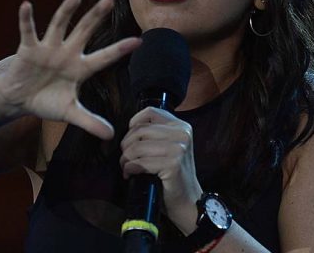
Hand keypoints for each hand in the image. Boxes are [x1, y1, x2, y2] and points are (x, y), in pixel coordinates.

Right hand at [0, 0, 140, 139]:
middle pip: (84, 31)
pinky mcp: (28, 49)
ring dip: (65, 12)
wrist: (20, 99)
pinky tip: (26, 5)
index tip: (138, 41)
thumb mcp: (70, 113)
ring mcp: (48, 49)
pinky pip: (28, 31)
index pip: (104, 57)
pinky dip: (27, 19)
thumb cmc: (47, 102)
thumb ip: (90, 121)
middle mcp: (67, 53)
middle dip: (96, 17)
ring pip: (58, 26)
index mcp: (81, 68)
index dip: (119, 50)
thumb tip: (111, 136)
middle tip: (110, 1)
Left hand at [120, 107, 203, 231]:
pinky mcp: (173, 164)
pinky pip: (140, 163)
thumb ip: (155, 133)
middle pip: (140, 130)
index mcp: (181, 126)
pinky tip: (131, 174)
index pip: (150, 112)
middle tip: (125, 159)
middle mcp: (182, 133)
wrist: (188, 200)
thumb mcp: (168, 146)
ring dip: (126, 159)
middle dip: (126, 146)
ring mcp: (179, 148)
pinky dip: (130, 169)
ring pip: (137, 147)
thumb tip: (128, 128)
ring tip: (127, 167)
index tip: (130, 139)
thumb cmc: (172, 175)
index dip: (133, 124)